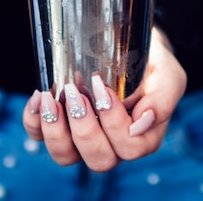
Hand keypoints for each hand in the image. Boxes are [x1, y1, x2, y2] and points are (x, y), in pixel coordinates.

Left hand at [22, 28, 186, 171]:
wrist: (130, 43)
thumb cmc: (152, 63)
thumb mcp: (168, 75)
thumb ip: (163, 99)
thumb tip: (141, 122)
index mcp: (142, 137)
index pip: (129, 148)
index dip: (114, 124)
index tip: (103, 88)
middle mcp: (112, 144)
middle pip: (98, 159)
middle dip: (84, 129)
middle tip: (76, 92)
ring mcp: (84, 138)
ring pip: (66, 156)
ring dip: (55, 130)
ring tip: (50, 99)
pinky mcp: (61, 124)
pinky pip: (40, 137)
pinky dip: (34, 121)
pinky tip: (39, 97)